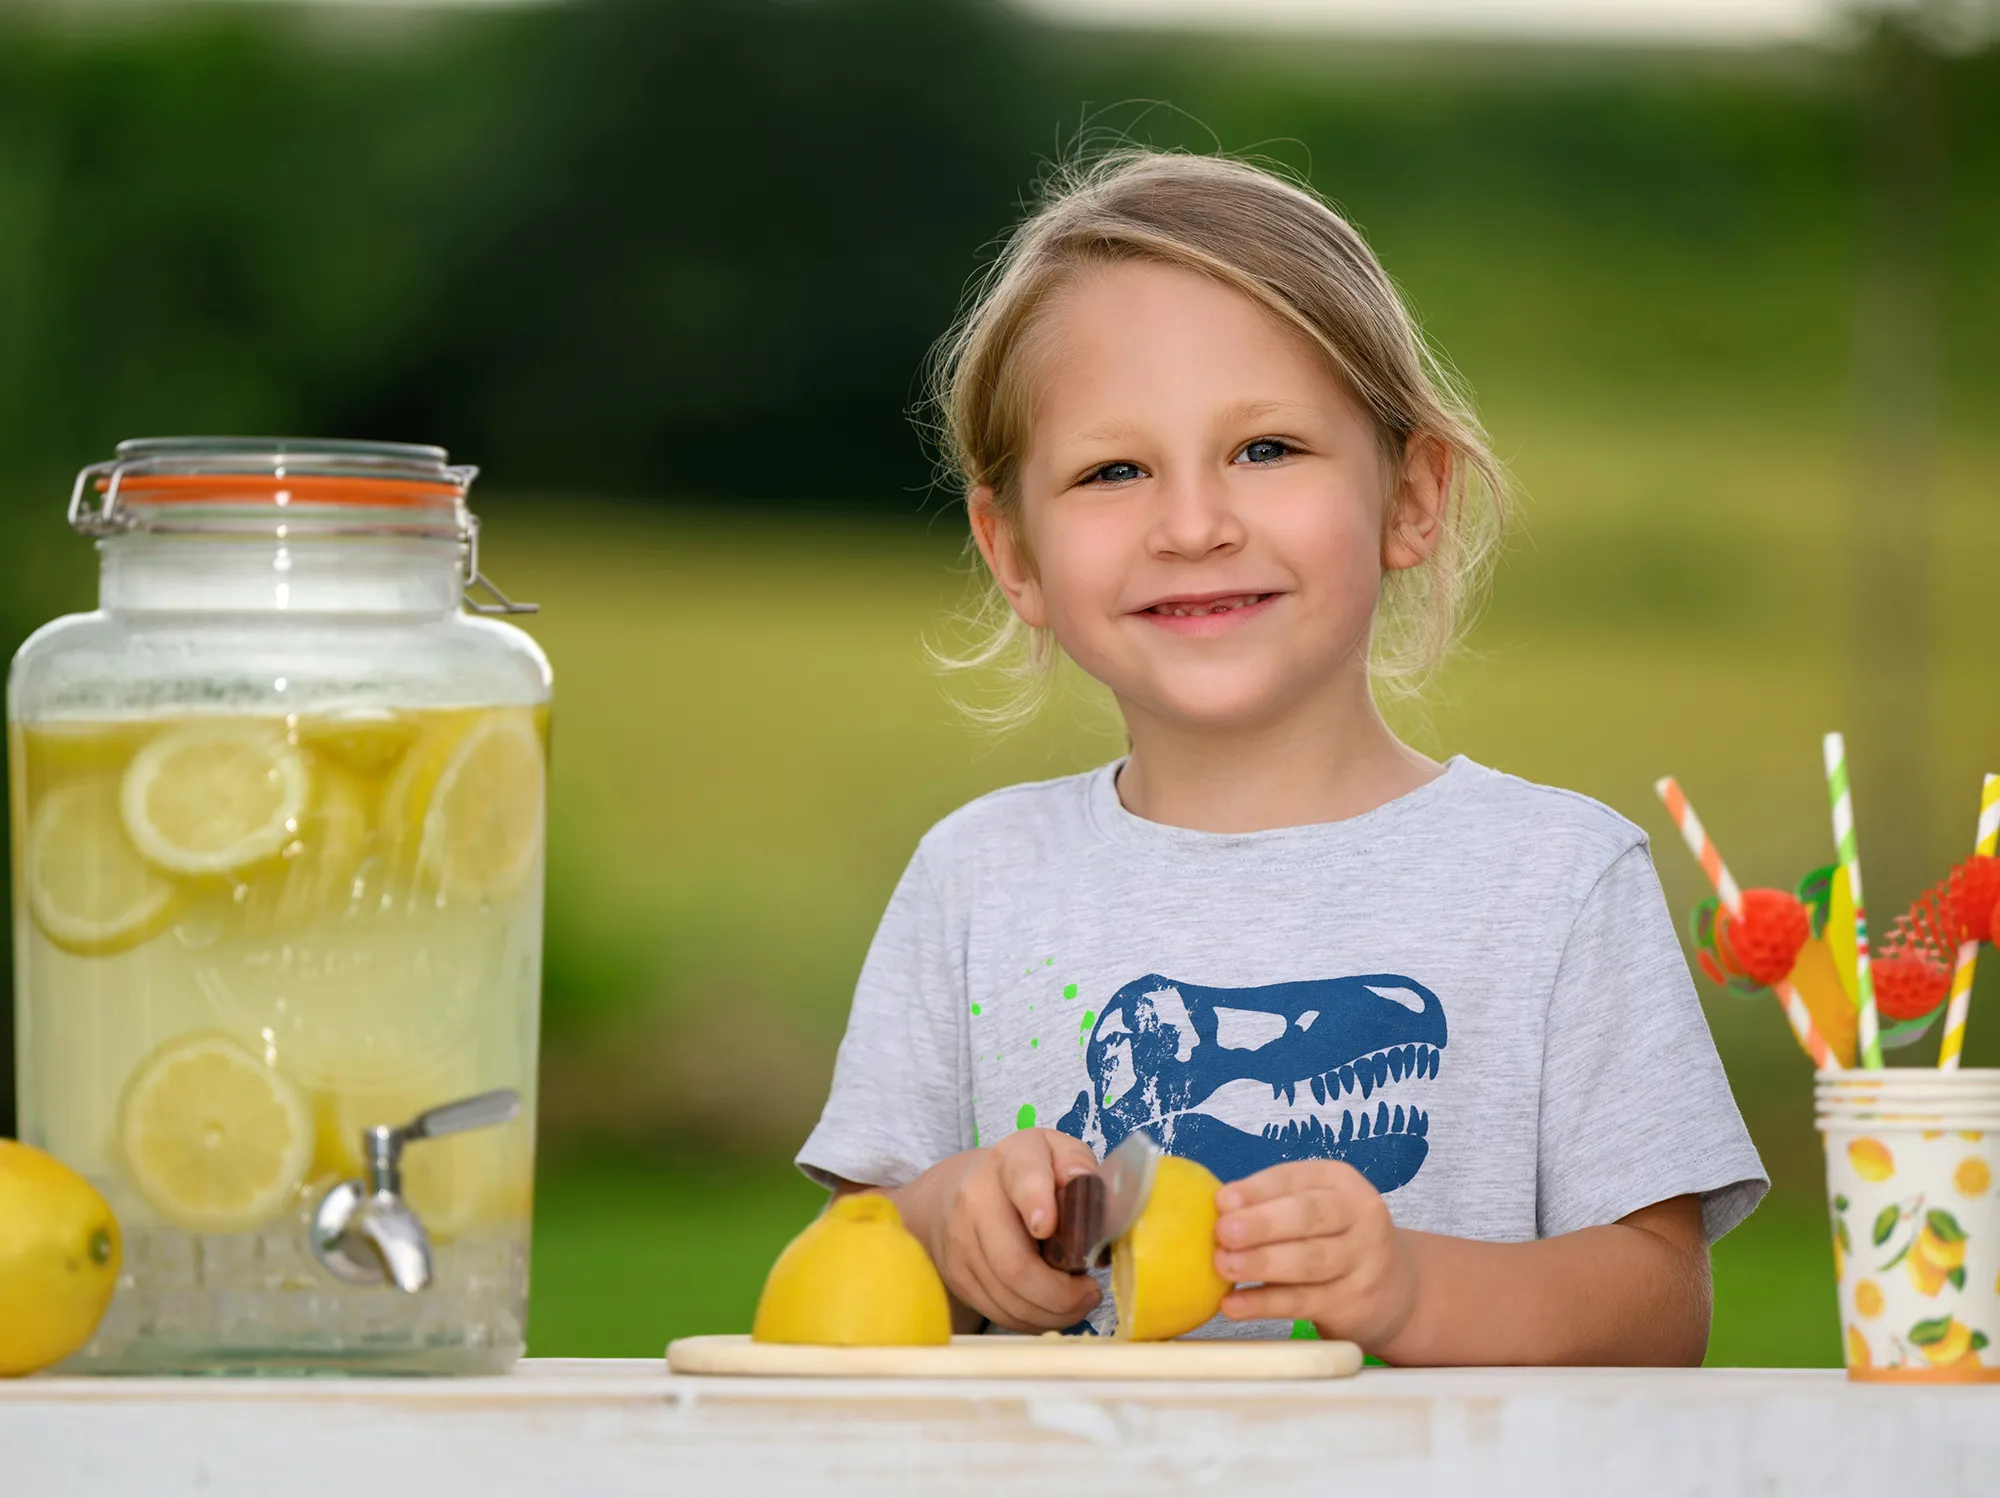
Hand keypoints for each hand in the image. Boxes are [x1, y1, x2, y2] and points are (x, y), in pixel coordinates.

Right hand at [910, 1129, 1102, 1331]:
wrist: (955, 1192)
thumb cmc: (1026, 1176)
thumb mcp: (1056, 1153)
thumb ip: (1078, 1164)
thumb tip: (1086, 1188)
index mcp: (1011, 1160)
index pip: (1022, 1178)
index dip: (1036, 1202)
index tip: (1048, 1227)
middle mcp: (975, 1197)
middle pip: (1015, 1263)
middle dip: (1062, 1292)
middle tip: (1090, 1293)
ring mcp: (959, 1240)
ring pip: (1008, 1297)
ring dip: (1052, 1312)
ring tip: (1076, 1303)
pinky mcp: (955, 1275)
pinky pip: (997, 1311)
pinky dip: (1031, 1319)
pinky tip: (1049, 1308)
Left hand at [1213, 1160, 1417, 1348]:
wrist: (1396, 1289)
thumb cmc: (1336, 1238)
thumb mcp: (1318, 1208)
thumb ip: (1273, 1204)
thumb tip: (1214, 1211)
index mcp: (1342, 1183)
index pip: (1296, 1179)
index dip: (1258, 1190)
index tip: (1222, 1201)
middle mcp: (1360, 1217)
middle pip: (1309, 1217)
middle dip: (1262, 1224)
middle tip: (1223, 1232)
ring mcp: (1361, 1262)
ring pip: (1308, 1261)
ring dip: (1261, 1264)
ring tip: (1222, 1265)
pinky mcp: (1352, 1304)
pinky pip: (1302, 1302)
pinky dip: (1264, 1304)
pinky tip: (1234, 1304)